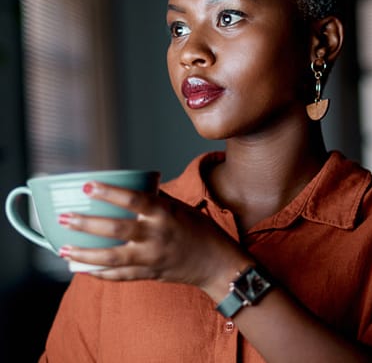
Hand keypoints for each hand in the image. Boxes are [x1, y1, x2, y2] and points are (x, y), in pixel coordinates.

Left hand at [58, 181, 250, 292]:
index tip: (87, 186)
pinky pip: (119, 276)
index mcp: (165, 214)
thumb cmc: (201, 231)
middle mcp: (157, 235)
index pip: (134, 200)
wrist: (217, 264)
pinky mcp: (150, 274)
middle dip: (86, 224)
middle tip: (64, 217)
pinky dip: (99, 273)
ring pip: (112, 258)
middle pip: (116, 229)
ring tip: (63, 249)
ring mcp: (152, 258)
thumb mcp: (181, 209)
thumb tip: (131, 189)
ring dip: (85, 254)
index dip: (109, 193)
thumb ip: (155, 201)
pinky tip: (83, 268)